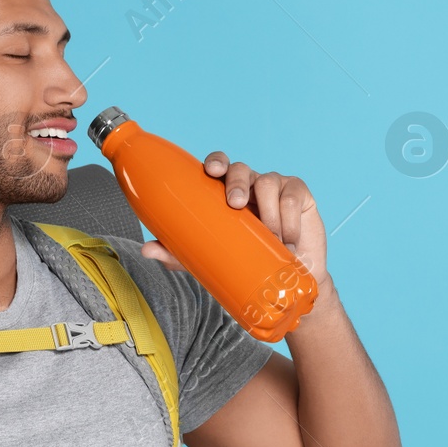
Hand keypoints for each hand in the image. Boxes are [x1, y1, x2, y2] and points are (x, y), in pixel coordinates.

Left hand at [140, 151, 329, 287]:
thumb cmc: (246, 262)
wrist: (286, 284)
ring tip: (269, 237)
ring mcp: (276, 187)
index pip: (219, 167)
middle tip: (235, 205)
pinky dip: (288, 218)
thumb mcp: (211, 258)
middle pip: (241, 169)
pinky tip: (287, 238)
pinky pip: (292, 197)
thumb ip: (181, 253)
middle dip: (237, 182)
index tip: (212, 169)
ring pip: (268, 182)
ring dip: (267, 209)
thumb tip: (147, 249)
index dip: (216, 161)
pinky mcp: (300, 195)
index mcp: (225, 192)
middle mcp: (249, 184)